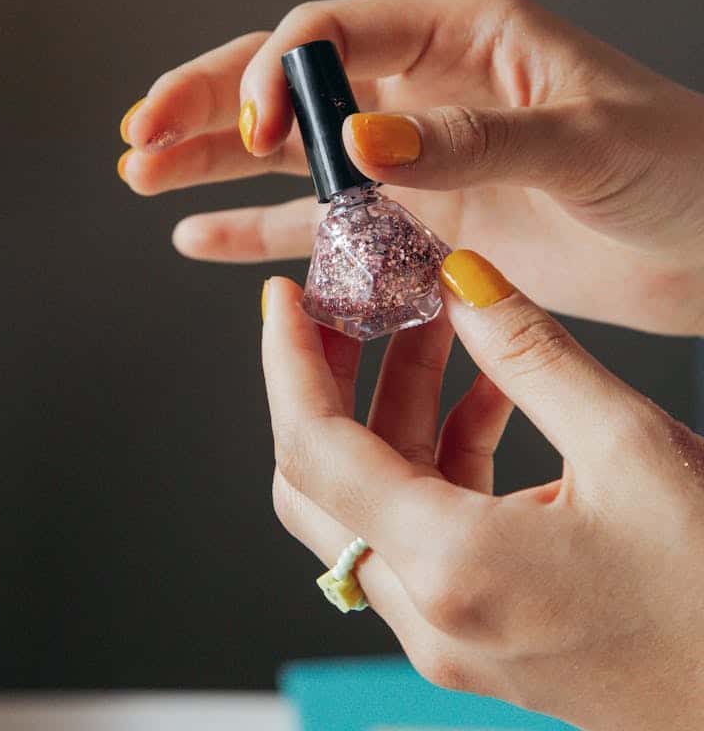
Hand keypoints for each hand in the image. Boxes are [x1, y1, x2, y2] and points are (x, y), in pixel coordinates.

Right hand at [118, 0, 703, 335]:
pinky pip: (326, 225)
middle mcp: (424, 89)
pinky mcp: (422, 223)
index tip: (244, 125)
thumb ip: (470, 141)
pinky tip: (202, 235)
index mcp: (462, 36)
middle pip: (293, 87)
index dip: (277, 73)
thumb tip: (360, 143)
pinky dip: (263, 229)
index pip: (336, 32)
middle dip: (211, 104)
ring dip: (215, 163)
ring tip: (141, 173)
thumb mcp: (582, 138)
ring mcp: (417, 159)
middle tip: (140, 132)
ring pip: (293, 155)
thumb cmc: (680, 166)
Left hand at [261, 255, 703, 730]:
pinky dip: (442, 453)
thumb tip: (460, 277)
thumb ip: (529, 350)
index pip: (314, 449)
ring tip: (435, 322)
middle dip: (327, 379)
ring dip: (395, 407)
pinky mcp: (485, 632)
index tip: (282, 296)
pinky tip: (489, 392)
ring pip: (376, 503)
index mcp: (452, 568)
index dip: (287, 360)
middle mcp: (432, 615)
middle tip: (347, 302)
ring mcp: (454, 634)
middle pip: (322, 481)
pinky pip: (430, 529)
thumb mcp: (628, 443)